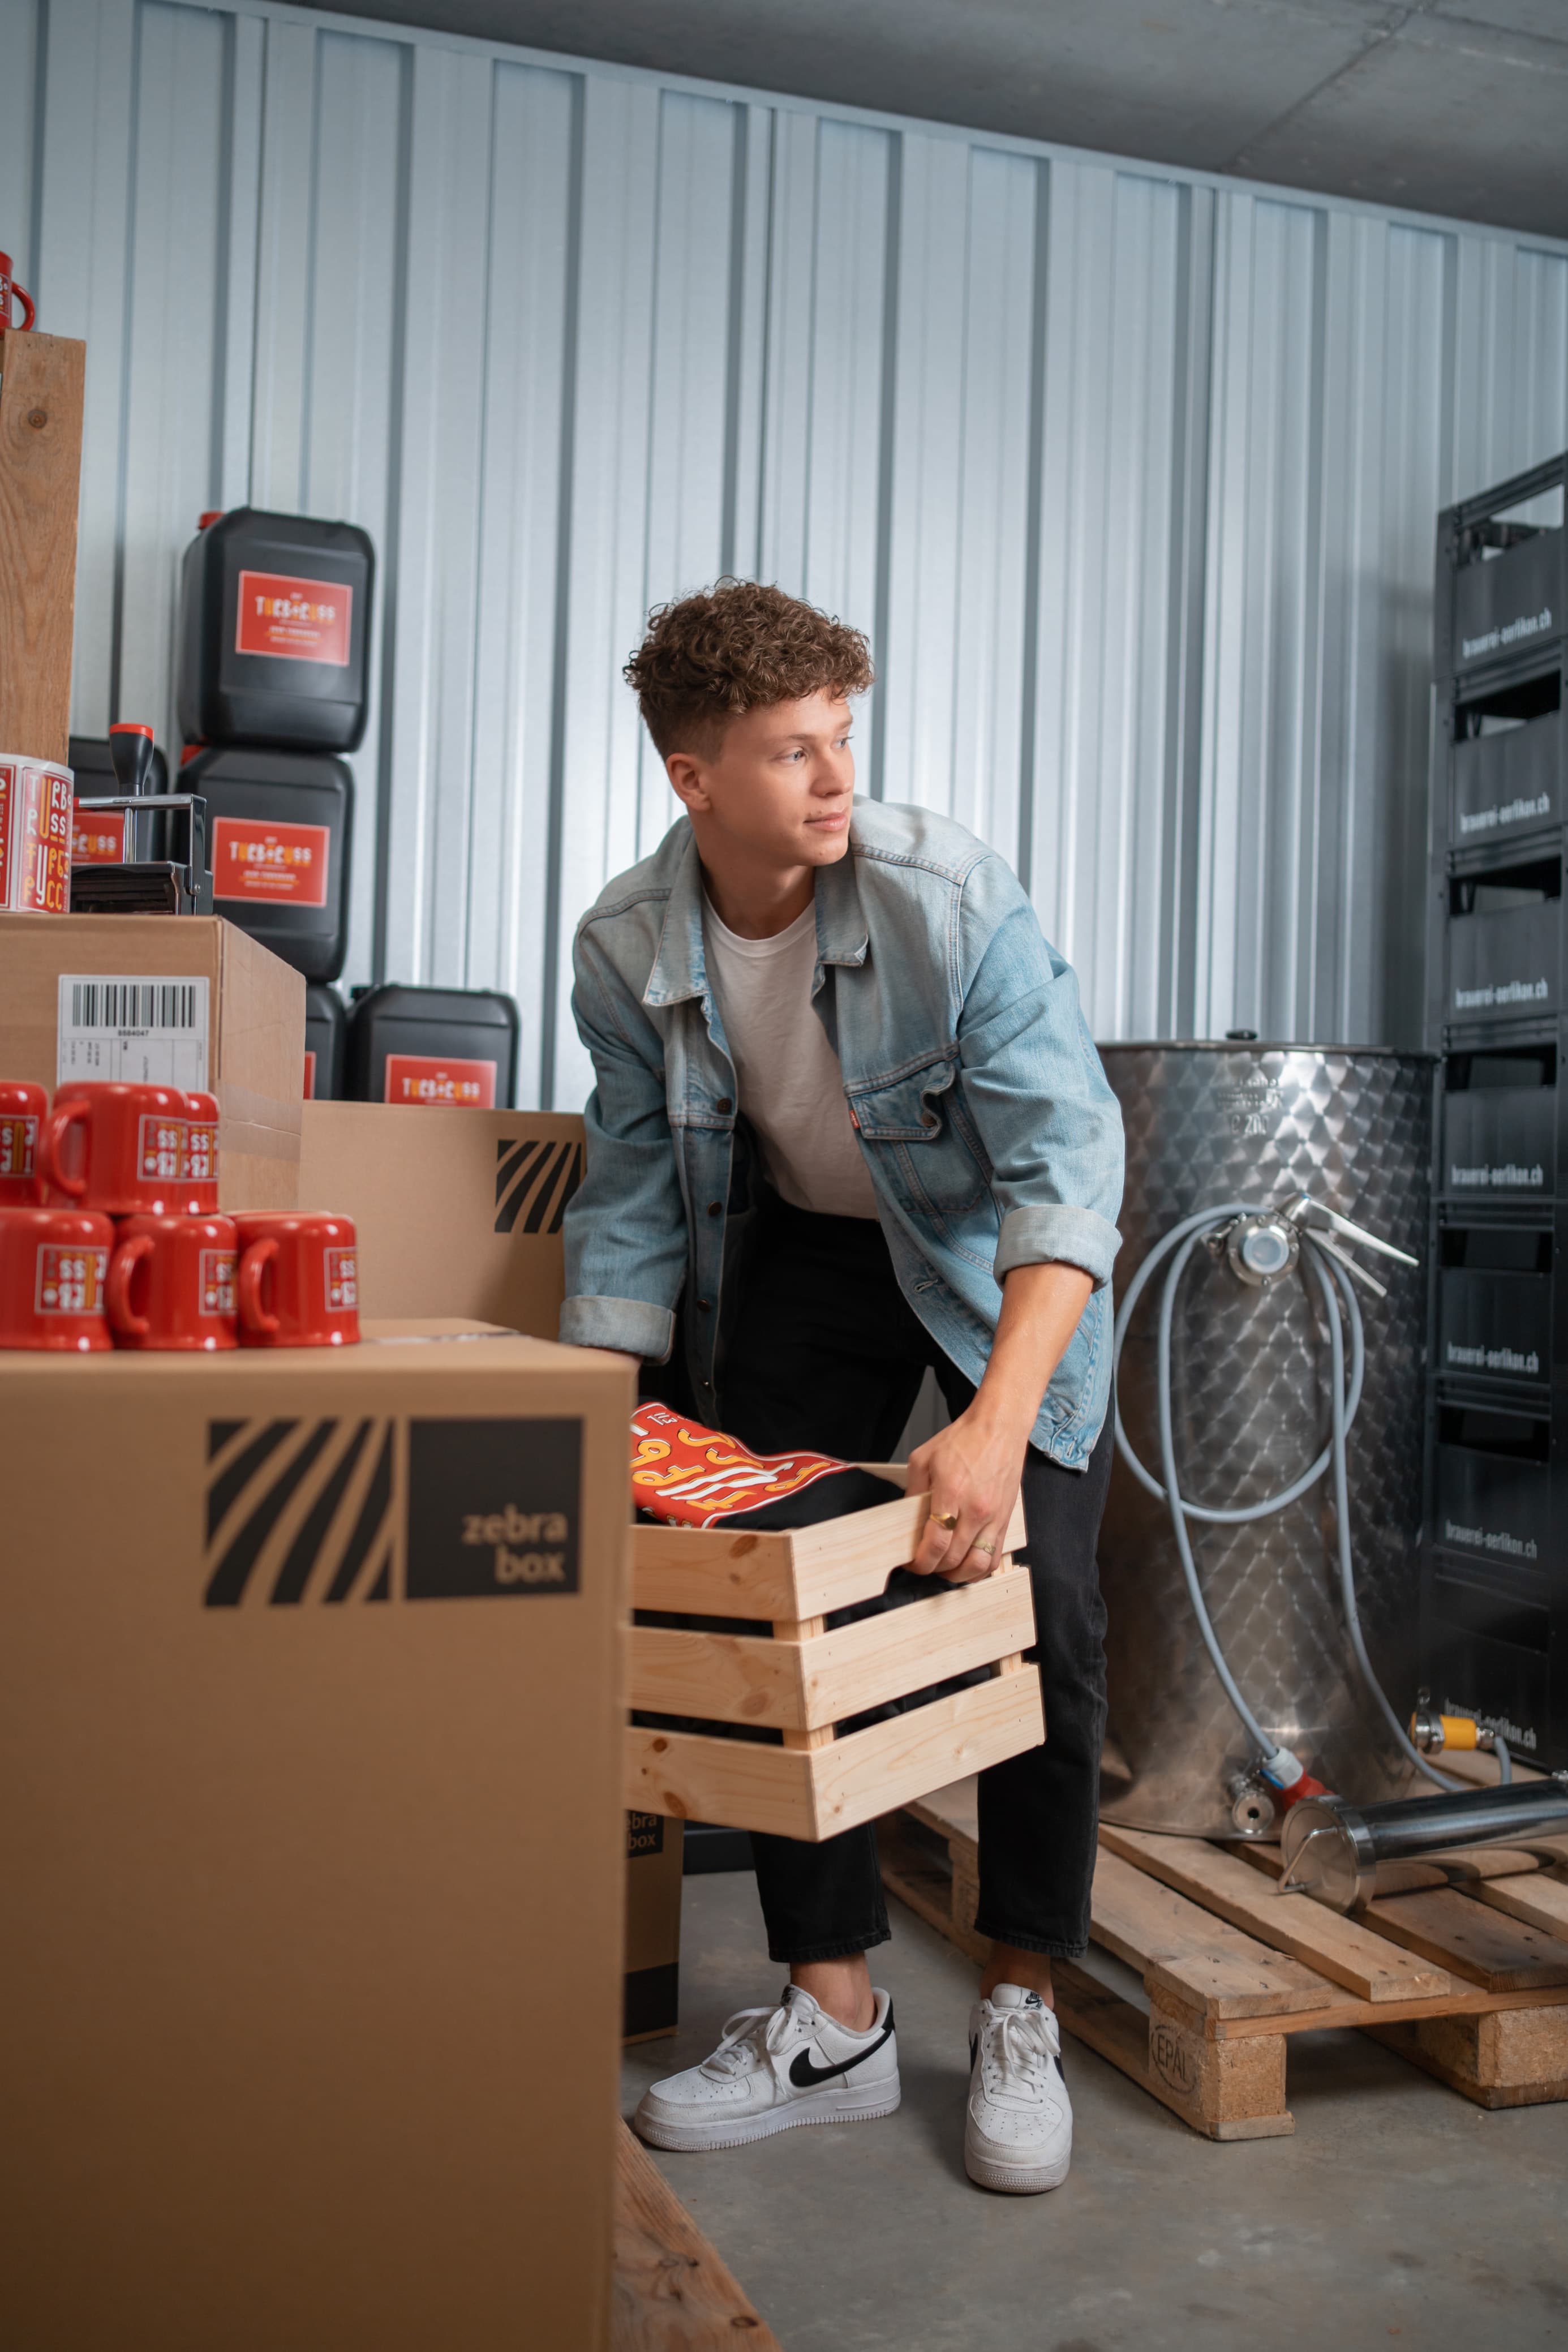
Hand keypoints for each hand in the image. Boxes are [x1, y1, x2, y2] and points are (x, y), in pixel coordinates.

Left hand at [905, 1405, 1025, 1581]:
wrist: (999, 1427)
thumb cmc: (964, 1439)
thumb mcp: (923, 1458)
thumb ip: (913, 1491)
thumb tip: (907, 1518)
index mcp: (952, 1494)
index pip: (936, 1545)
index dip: (920, 1562)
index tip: (911, 1563)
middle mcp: (976, 1510)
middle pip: (954, 1560)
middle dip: (934, 1568)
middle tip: (923, 1563)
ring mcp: (994, 1518)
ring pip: (978, 1565)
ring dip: (958, 1575)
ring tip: (944, 1569)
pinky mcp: (1006, 1520)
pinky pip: (995, 1557)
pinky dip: (979, 1568)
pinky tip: (966, 1564)